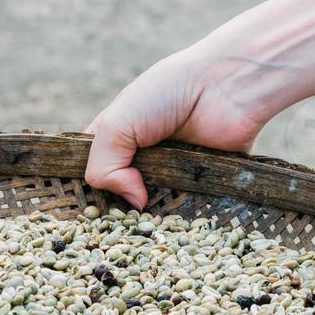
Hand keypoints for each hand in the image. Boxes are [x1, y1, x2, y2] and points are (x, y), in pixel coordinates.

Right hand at [85, 47, 266, 208]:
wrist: (226, 85)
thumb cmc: (168, 91)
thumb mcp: (117, 123)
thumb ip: (104, 165)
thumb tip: (134, 203)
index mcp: (117, 138)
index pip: (93, 173)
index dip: (91, 193)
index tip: (88, 214)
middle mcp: (144, 157)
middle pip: (125, 197)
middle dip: (124, 212)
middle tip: (124, 229)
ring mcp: (174, 171)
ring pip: (159, 207)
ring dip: (158, 217)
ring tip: (155, 226)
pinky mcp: (204, 182)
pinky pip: (192, 208)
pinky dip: (188, 215)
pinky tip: (183, 223)